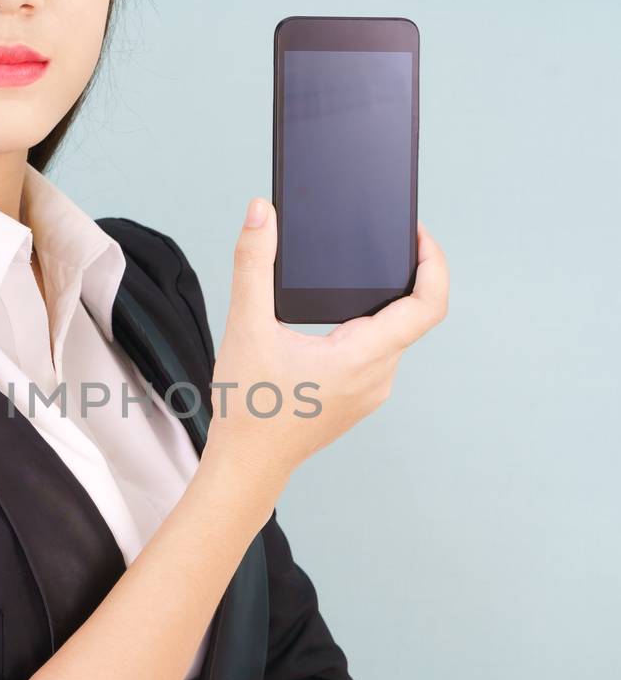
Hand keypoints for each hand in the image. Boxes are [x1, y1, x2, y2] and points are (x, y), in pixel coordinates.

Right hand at [203, 199, 448, 512]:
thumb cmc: (248, 409)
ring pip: (392, 336)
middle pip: (411, 315)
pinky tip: (333, 318)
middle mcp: (378, 376)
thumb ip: (252, 264)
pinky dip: (365, 326)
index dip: (433, 263)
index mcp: (363, 357)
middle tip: (383, 241)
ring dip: (381, 303)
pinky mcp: (357, 398)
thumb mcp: (246, 327)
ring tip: (355, 274)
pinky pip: (375, 354)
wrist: (246, 466)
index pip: (427, 305)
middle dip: (401, 274)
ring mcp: (370, 391)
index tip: (418, 235)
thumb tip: (262, 213)